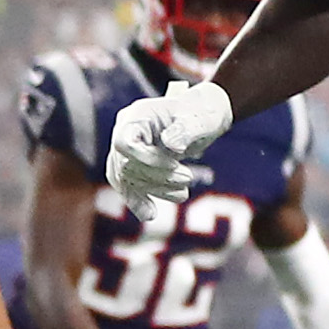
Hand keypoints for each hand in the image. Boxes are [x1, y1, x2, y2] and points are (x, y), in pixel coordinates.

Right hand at [107, 79, 231, 221]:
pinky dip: (139, 201)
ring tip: (183, 193)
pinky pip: (128, 186)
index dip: (145, 160)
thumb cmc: (202, 112)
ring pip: (128, 178)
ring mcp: (128, 149)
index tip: (174, 164)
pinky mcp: (135, 164)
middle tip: (188, 178)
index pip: (124, 143)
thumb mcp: (200, 118)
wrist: (203, 116)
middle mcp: (126, 132)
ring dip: (155, 190)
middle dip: (157, 177)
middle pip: (126, 165)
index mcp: (138, 116)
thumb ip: (186, 130)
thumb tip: (171, 146)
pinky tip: (149, 215)